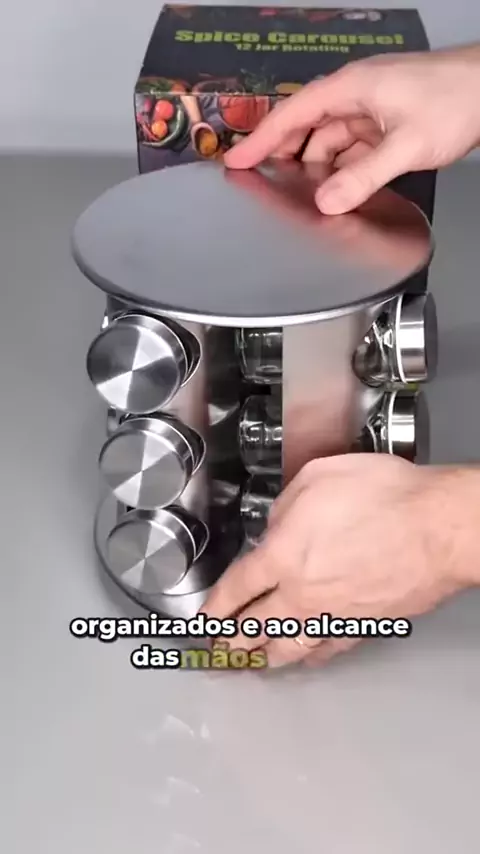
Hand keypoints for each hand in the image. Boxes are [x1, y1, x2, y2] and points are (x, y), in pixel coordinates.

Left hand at [202, 455, 475, 667]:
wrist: (439, 528)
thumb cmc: (387, 497)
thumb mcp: (319, 477)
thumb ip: (286, 505)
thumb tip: (277, 525)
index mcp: (283, 555)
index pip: (236, 589)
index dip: (213, 607)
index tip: (202, 620)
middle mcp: (303, 594)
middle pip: (254, 628)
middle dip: (229, 641)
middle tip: (214, 651)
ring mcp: (334, 616)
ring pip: (289, 647)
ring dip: (263, 658)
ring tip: (249, 664)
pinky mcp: (364, 626)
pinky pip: (327, 651)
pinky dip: (309, 658)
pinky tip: (305, 659)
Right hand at [224, 44, 479, 213]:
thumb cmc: (455, 100)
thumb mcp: (406, 146)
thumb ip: (363, 177)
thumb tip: (326, 203)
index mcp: (350, 89)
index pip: (292, 114)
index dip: (260, 139)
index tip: (236, 161)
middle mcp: (355, 95)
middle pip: (306, 127)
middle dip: (284, 155)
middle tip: (263, 185)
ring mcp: (371, 108)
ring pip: (330, 140)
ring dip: (318, 166)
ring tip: (303, 195)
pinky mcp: (386, 122)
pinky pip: (352, 147)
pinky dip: (342, 167)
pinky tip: (340, 188)